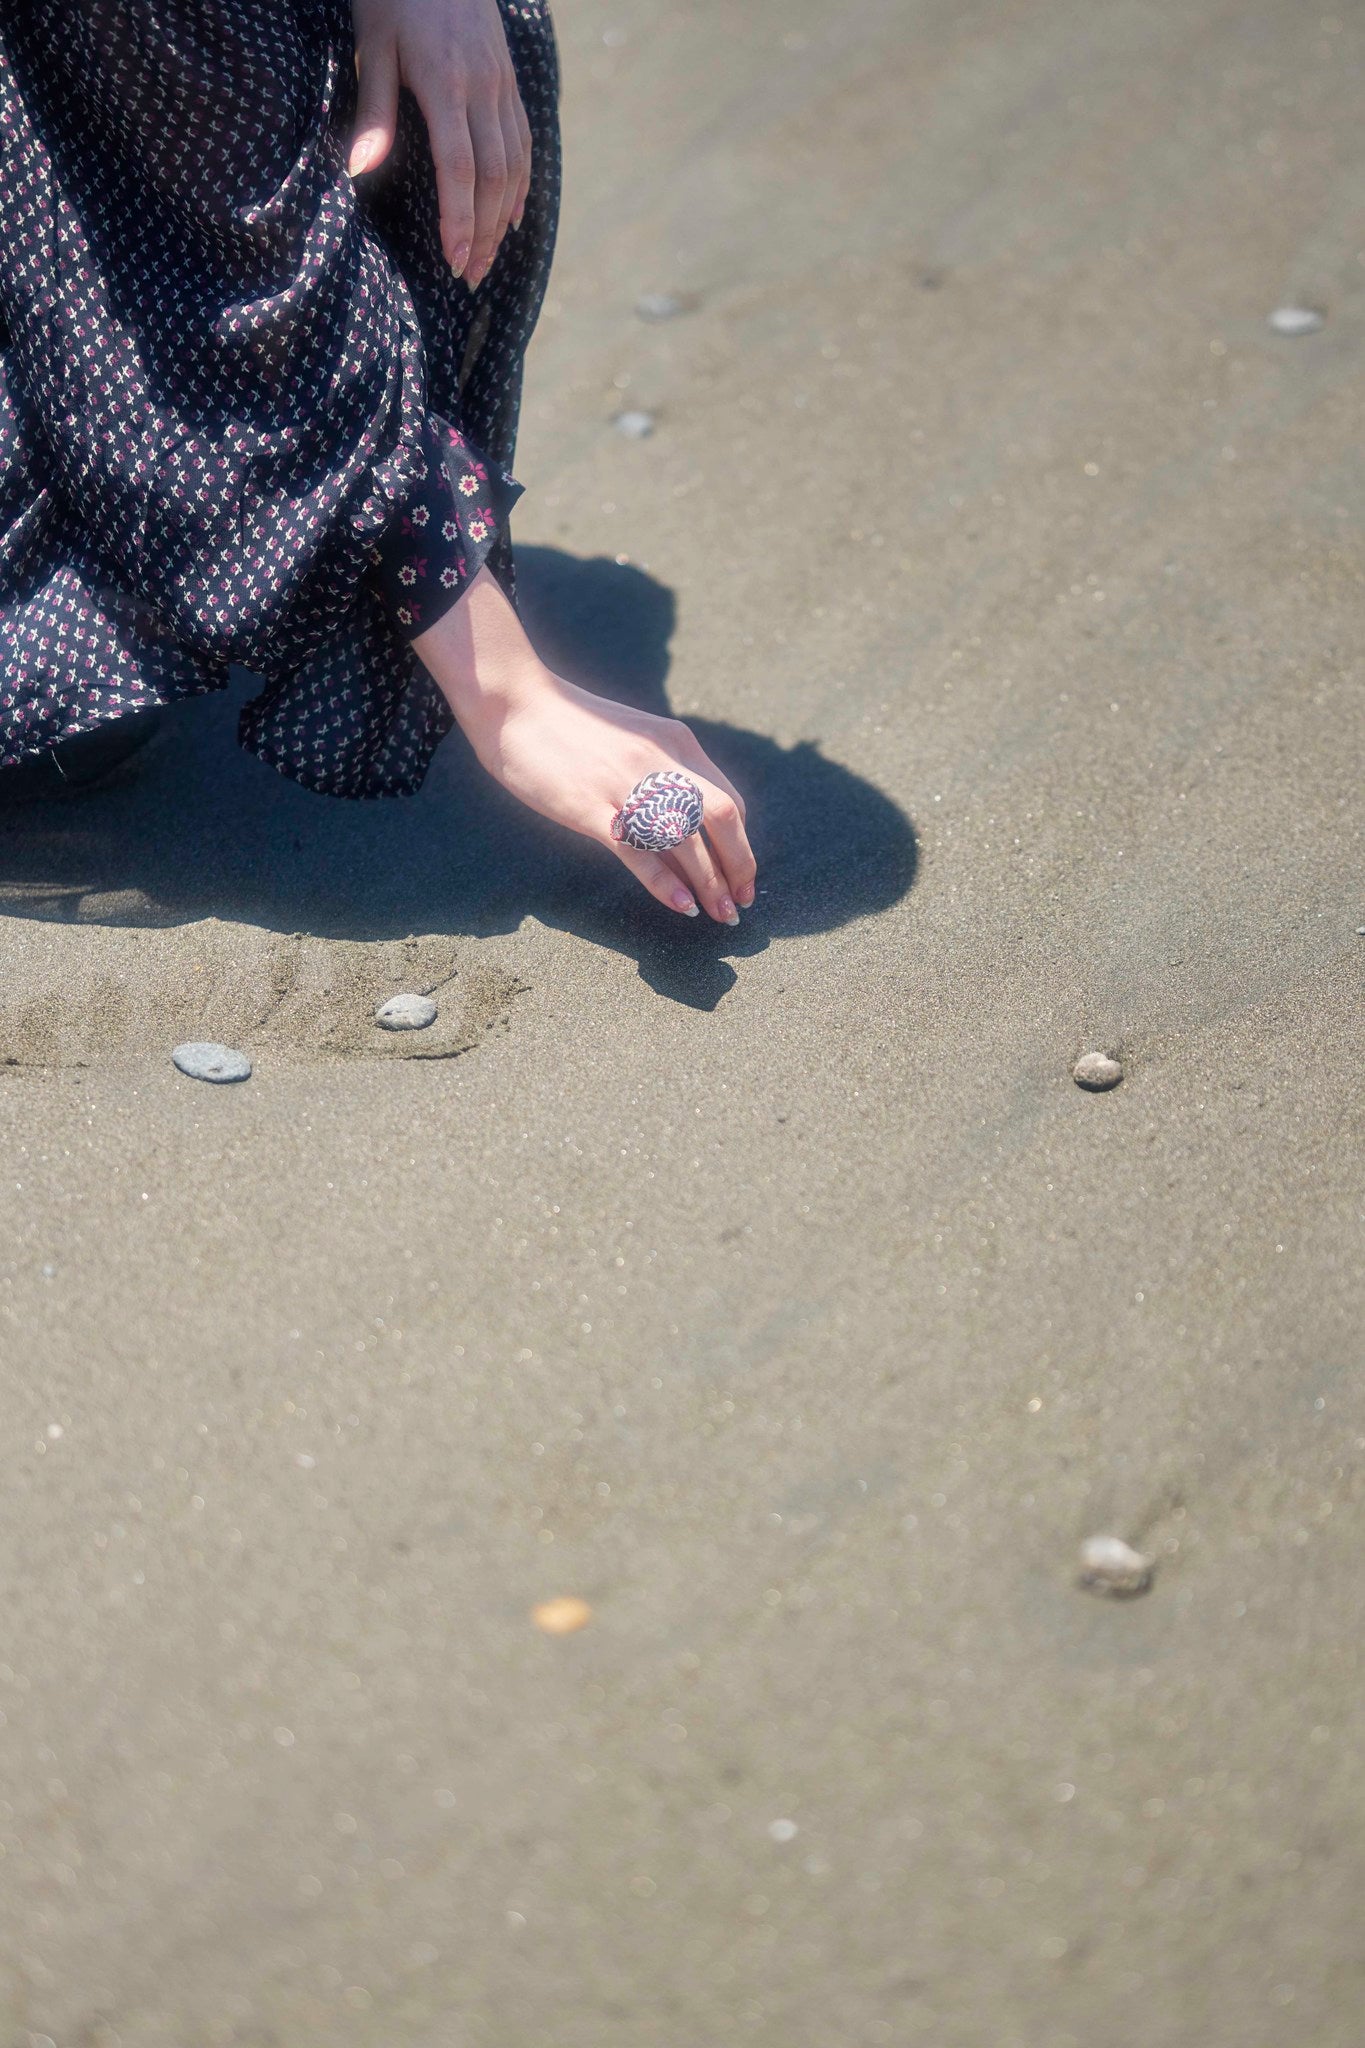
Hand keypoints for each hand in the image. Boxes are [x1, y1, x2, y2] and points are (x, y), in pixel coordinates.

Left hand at [348, 0, 531, 286]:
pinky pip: (524, 142)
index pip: (460, 168)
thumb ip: (375, 111)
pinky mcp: (510, 81)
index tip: (453, 260)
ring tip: (487, 258)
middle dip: (483, 233)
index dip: (459, 220)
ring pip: (515, 165)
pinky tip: (511, 216)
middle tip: (470, 275)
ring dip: (502, 218)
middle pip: (494, 177)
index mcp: (446, 84)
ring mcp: (503, 85)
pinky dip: (522, 185)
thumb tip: (359, 172)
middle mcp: (483, 88)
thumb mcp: (373, 46)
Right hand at [415, 570, 757, 922]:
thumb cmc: (569, 726)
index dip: (742, 845)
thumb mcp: (631, 742)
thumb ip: (661, 775)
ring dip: (711, 883)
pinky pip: (640, 851)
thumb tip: (683, 832)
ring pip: (687, 839)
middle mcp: (660, 761)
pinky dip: (667, 884)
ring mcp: (626, 784)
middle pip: (724, 817)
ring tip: (721, 915)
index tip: (742, 876)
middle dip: (739, 865)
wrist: (514, 701)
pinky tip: (683, 907)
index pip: (730, 800)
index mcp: (675, 743)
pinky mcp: (592, 807)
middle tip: (740, 903)